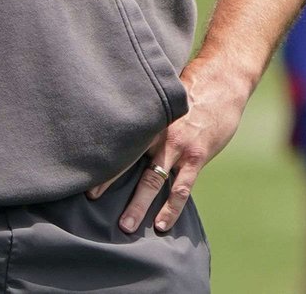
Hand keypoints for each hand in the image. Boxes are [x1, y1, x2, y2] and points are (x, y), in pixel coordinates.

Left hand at [88, 65, 248, 234]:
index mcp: (148, 117)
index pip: (118, 139)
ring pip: (153, 180)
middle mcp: (158, 133)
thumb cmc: (190, 85)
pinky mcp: (197, 156)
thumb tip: (123, 118)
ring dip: (139, 205)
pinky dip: (171, 208)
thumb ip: (147, 112)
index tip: (83, 170)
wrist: (223, 80)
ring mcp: (178, 147)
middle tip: (91, 200)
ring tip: (125, 226)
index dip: (101, 155)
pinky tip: (161, 224)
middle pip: (128, 161)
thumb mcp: (163, 94)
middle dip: (109, 183)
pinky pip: (181, 188)